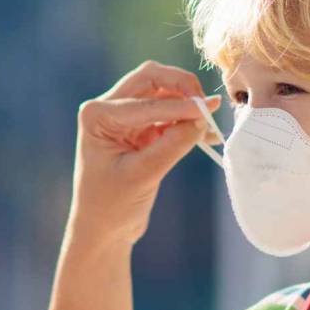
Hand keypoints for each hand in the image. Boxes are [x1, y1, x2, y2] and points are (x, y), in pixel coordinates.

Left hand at [70, 61, 221, 243]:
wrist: (102, 230)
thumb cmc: (110, 206)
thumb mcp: (142, 176)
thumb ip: (172, 145)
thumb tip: (201, 119)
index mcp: (97, 115)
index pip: (145, 101)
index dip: (178, 106)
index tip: (206, 114)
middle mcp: (108, 108)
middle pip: (151, 79)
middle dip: (182, 87)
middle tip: (207, 103)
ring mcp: (125, 117)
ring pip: (162, 93)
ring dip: (187, 104)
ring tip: (212, 122)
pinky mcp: (141, 130)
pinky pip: (168, 115)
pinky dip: (187, 121)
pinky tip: (208, 134)